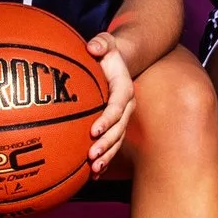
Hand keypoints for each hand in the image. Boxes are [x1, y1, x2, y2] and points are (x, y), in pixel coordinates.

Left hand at [85, 33, 136, 172]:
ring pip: (117, 141)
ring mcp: (122, 119)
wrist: (119, 63)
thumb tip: (93, 46)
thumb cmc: (107, 52)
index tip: (94, 130)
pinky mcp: (115, 126)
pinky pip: (112, 145)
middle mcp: (126, 107)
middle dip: (106, 144)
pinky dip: (104, 161)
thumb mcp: (106, 42)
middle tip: (92, 157)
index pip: (117, 106)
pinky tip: (93, 175)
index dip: (107, 119)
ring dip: (107, 156)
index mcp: (124, 89)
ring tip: (94, 170)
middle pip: (118, 129)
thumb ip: (101, 43)